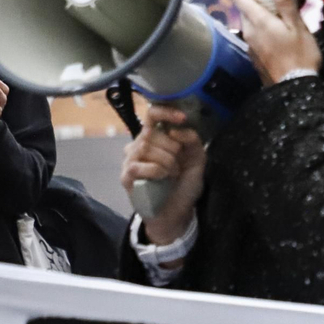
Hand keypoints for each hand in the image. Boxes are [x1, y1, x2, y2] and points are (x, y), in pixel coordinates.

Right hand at [120, 104, 204, 243]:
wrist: (176, 211)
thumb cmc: (184, 182)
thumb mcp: (197, 159)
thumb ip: (192, 140)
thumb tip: (177, 129)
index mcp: (157, 136)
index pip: (153, 114)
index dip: (165, 112)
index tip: (182, 118)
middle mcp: (140, 144)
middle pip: (152, 132)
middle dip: (173, 148)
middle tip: (178, 164)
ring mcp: (130, 159)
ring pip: (146, 147)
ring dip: (167, 162)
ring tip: (172, 174)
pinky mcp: (125, 175)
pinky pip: (139, 165)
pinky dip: (156, 171)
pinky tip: (162, 178)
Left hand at [233, 0, 321, 85]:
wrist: (294, 88)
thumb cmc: (299, 54)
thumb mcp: (296, 25)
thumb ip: (284, 1)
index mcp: (258, 21)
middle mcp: (249, 32)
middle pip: (245, 10)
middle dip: (258, 1)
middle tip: (278, 1)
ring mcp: (250, 46)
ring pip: (251, 24)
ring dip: (261, 17)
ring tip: (282, 19)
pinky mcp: (255, 57)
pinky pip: (255, 37)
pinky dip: (263, 31)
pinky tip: (280, 37)